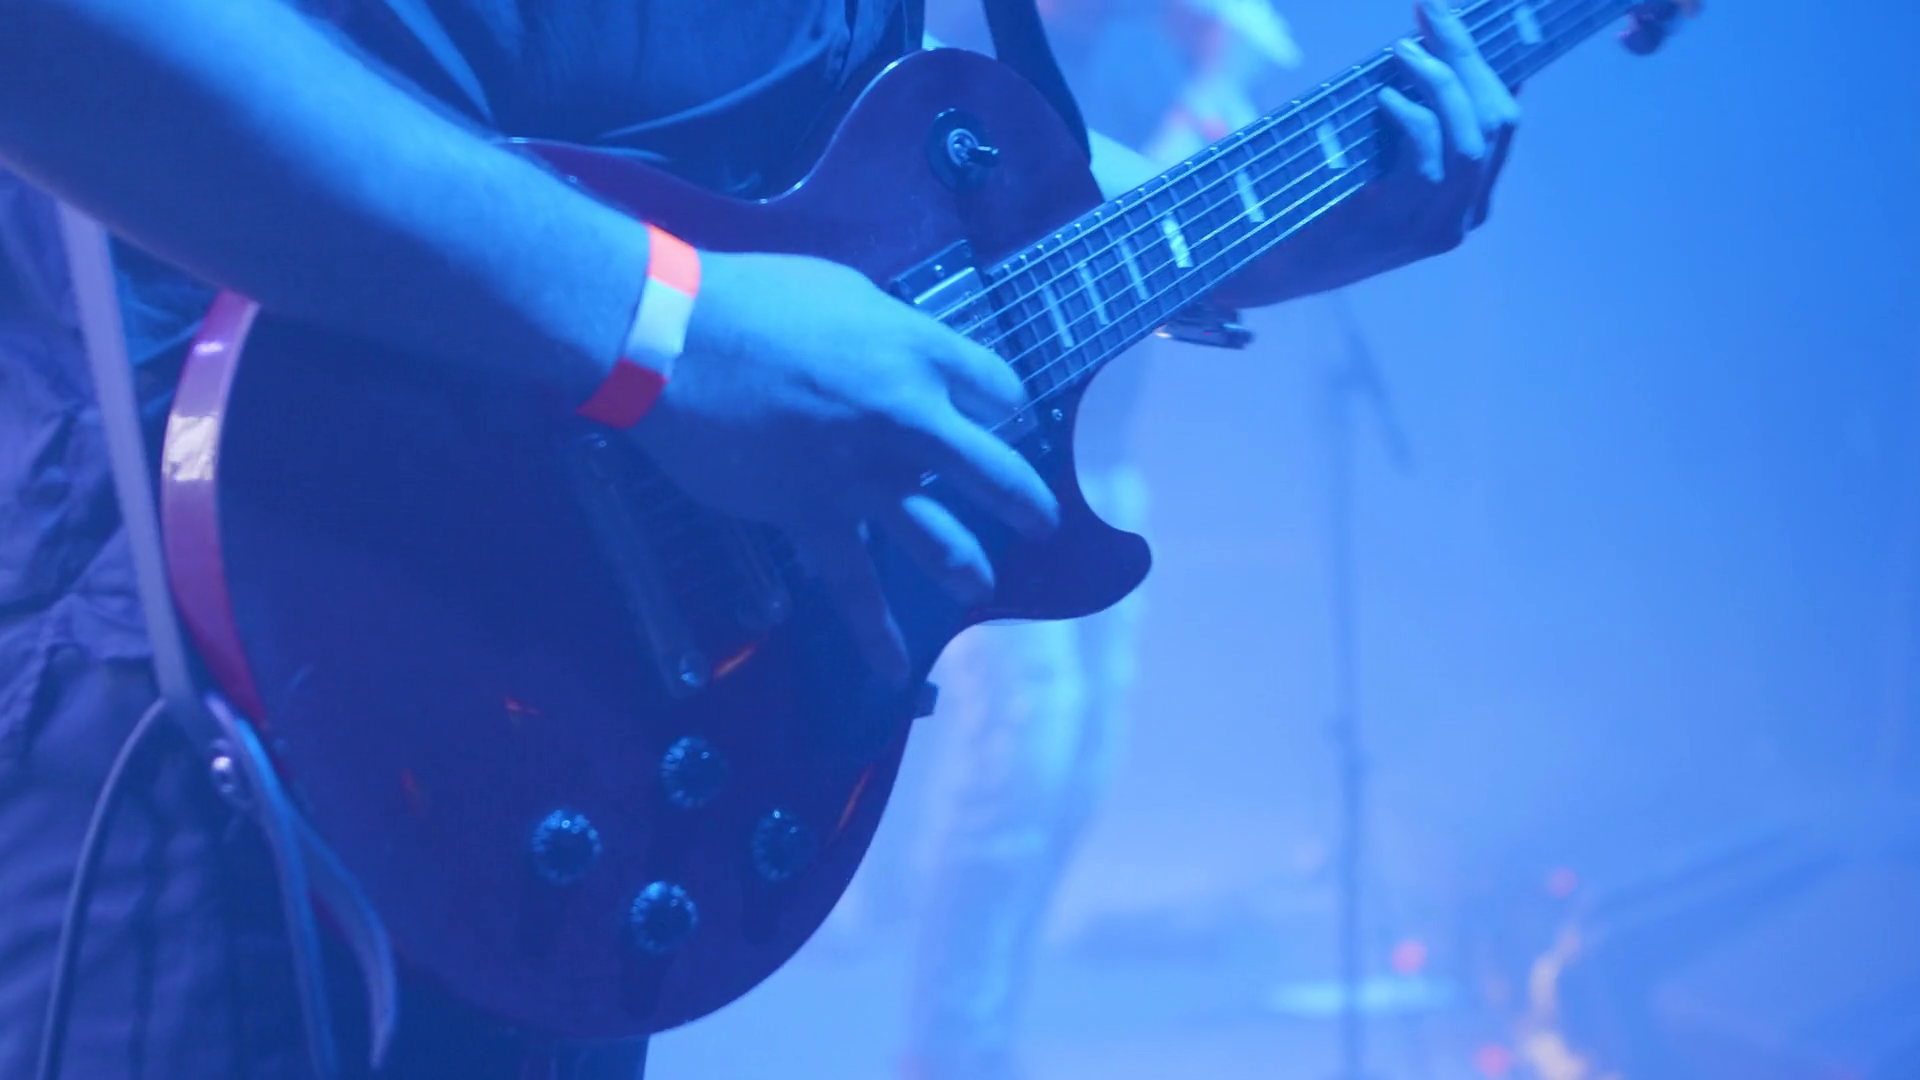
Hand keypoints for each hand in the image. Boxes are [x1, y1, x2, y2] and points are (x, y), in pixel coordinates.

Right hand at [628, 251, 1059, 683]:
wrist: (673, 339)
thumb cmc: (752, 299)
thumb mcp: (843, 291)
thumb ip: (887, 331)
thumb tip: (903, 353)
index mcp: (918, 350)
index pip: (996, 389)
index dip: (1000, 406)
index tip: (994, 418)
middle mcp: (906, 417)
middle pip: (993, 469)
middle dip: (1023, 500)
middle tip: (1040, 522)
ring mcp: (863, 473)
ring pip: (937, 532)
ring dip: (964, 563)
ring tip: (980, 584)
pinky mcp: (813, 512)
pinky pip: (853, 583)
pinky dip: (874, 631)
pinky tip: (892, 669)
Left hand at [1212, 0, 1520, 306]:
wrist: (1262, 271)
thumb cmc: (1310, 208)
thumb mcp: (1374, 166)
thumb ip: (1408, 129)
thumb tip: (1426, 56)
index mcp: (1466, 200)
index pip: (1503, 121)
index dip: (1485, 62)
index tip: (1453, 18)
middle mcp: (1461, 216)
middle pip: (1497, 121)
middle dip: (1467, 57)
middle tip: (1432, 12)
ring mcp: (1433, 227)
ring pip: (1472, 140)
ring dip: (1442, 81)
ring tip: (1404, 49)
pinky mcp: (1396, 229)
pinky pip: (1427, 163)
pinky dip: (1413, 120)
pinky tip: (1385, 98)